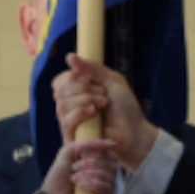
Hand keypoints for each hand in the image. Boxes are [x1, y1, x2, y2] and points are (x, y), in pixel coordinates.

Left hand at [23, 138, 113, 193]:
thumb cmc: (58, 178)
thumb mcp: (68, 152)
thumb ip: (87, 143)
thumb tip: (112, 144)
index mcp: (98, 165)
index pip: (111, 155)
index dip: (100, 153)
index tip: (83, 155)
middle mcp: (105, 177)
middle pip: (111, 164)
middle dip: (91, 164)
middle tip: (74, 169)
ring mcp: (107, 191)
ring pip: (109, 176)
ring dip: (89, 175)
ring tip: (74, 180)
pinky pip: (108, 189)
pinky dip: (94, 185)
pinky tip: (81, 187)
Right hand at [53, 54, 158, 169]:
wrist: (134, 130)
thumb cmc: (124, 107)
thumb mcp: (111, 80)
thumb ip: (91, 68)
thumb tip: (69, 56)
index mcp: (77, 93)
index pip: (60, 81)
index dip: (71, 77)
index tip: (91, 79)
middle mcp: (70, 106)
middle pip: (59, 90)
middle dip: (82, 88)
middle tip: (102, 93)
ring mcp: (70, 122)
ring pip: (62, 104)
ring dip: (85, 99)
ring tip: (103, 103)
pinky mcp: (73, 137)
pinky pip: (66, 121)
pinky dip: (79, 112)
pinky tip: (93, 111)